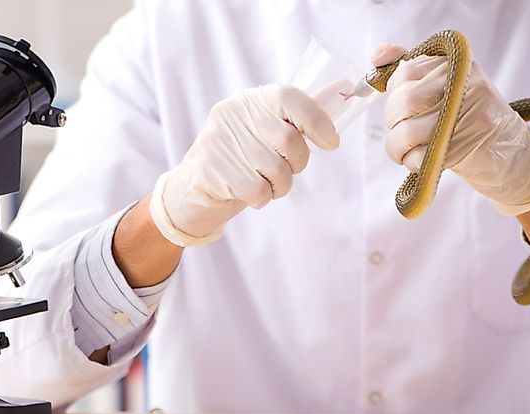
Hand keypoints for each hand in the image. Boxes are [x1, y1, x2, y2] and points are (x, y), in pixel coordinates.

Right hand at [149, 84, 338, 246]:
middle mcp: (232, 114)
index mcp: (249, 100)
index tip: (331, 143)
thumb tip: (338, 101)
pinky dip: (261, 199)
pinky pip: (258, 190)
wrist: (191, 193)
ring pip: (277, 170)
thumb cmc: (239, 163)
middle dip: (298, 164)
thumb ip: (294, 122)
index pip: (289, 97)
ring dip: (280, 187)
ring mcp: (219, 141)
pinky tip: (247, 195)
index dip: (316, 120)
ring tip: (265, 185)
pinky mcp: (210, 169)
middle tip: (286, 172)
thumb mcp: (264, 136)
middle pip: (289, 140)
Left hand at [371, 44, 529, 215]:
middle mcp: (464, 85)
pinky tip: (420, 160)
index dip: (394, 93)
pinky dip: (412, 163)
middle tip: (401, 130)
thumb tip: (377, 54)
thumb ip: (411, 68)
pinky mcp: (465, 146)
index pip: (404, 73)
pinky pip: (420, 156)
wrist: (511, 151)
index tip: (404, 105)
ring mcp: (467, 116)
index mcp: (457, 64)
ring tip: (405, 151)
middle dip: (393, 122)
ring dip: (398, 147)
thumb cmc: (469, 117)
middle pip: (403, 101)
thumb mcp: (446, 84)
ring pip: (408, 131)